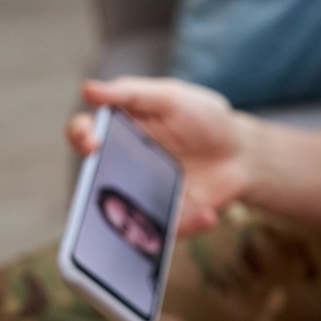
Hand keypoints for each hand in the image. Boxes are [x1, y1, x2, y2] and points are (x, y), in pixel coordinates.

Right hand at [65, 77, 251, 235]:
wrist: (240, 152)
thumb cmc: (202, 118)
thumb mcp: (172, 98)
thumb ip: (132, 93)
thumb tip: (87, 88)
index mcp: (117, 133)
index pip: (85, 134)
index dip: (80, 136)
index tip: (92, 141)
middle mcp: (120, 169)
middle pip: (91, 182)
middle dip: (88, 190)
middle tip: (101, 190)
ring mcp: (141, 197)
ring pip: (121, 218)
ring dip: (131, 223)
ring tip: (153, 216)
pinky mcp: (166, 219)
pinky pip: (164, 232)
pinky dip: (187, 225)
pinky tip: (208, 215)